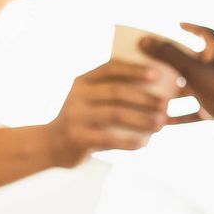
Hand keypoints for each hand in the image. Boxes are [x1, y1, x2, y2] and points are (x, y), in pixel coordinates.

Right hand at [44, 59, 171, 166]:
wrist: (49, 145)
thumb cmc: (81, 119)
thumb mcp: (88, 99)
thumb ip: (110, 92)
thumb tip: (156, 90)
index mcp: (83, 80)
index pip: (110, 68)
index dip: (134, 70)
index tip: (157, 75)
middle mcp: (78, 95)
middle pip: (117, 92)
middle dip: (144, 98)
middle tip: (165, 105)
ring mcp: (76, 116)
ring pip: (115, 114)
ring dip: (142, 119)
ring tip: (160, 124)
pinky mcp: (78, 138)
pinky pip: (108, 139)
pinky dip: (129, 142)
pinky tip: (144, 144)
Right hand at [138, 24, 213, 151]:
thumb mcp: (193, 71)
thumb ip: (169, 55)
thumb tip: (145, 40)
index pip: (206, 34)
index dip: (192, 28)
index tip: (178, 25)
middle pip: (195, 62)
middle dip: (174, 63)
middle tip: (154, 64)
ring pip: (193, 89)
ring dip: (174, 92)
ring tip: (152, 94)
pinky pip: (196, 112)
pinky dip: (181, 115)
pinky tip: (163, 121)